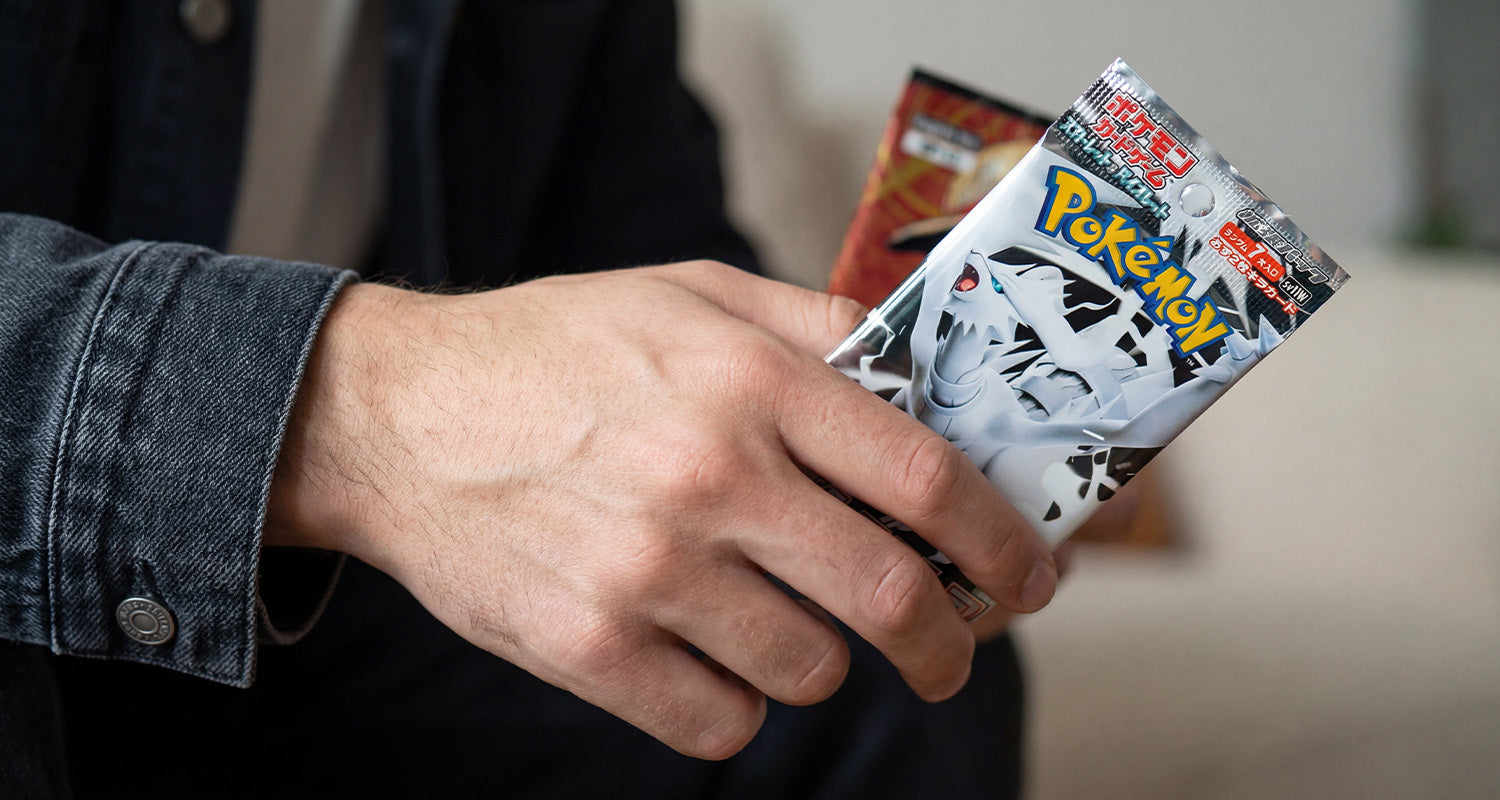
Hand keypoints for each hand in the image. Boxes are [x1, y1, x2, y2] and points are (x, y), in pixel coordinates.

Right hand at [265, 262, 1057, 758]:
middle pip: (887, 598)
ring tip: (780, 622)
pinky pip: (718, 723)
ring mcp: (645, 572)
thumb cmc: (553, 349)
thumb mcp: (688, 293)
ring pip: (806, 672)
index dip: (1001, 543)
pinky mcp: (587, 648)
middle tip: (949, 651)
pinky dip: (734, 704)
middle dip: (947, 644)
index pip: (924, 481)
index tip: (1029, 577)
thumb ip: (811, 323)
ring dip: (819, 662)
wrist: (396, 416)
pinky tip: (708, 657)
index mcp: (749, 383)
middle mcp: (707, 477)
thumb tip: (921, 375)